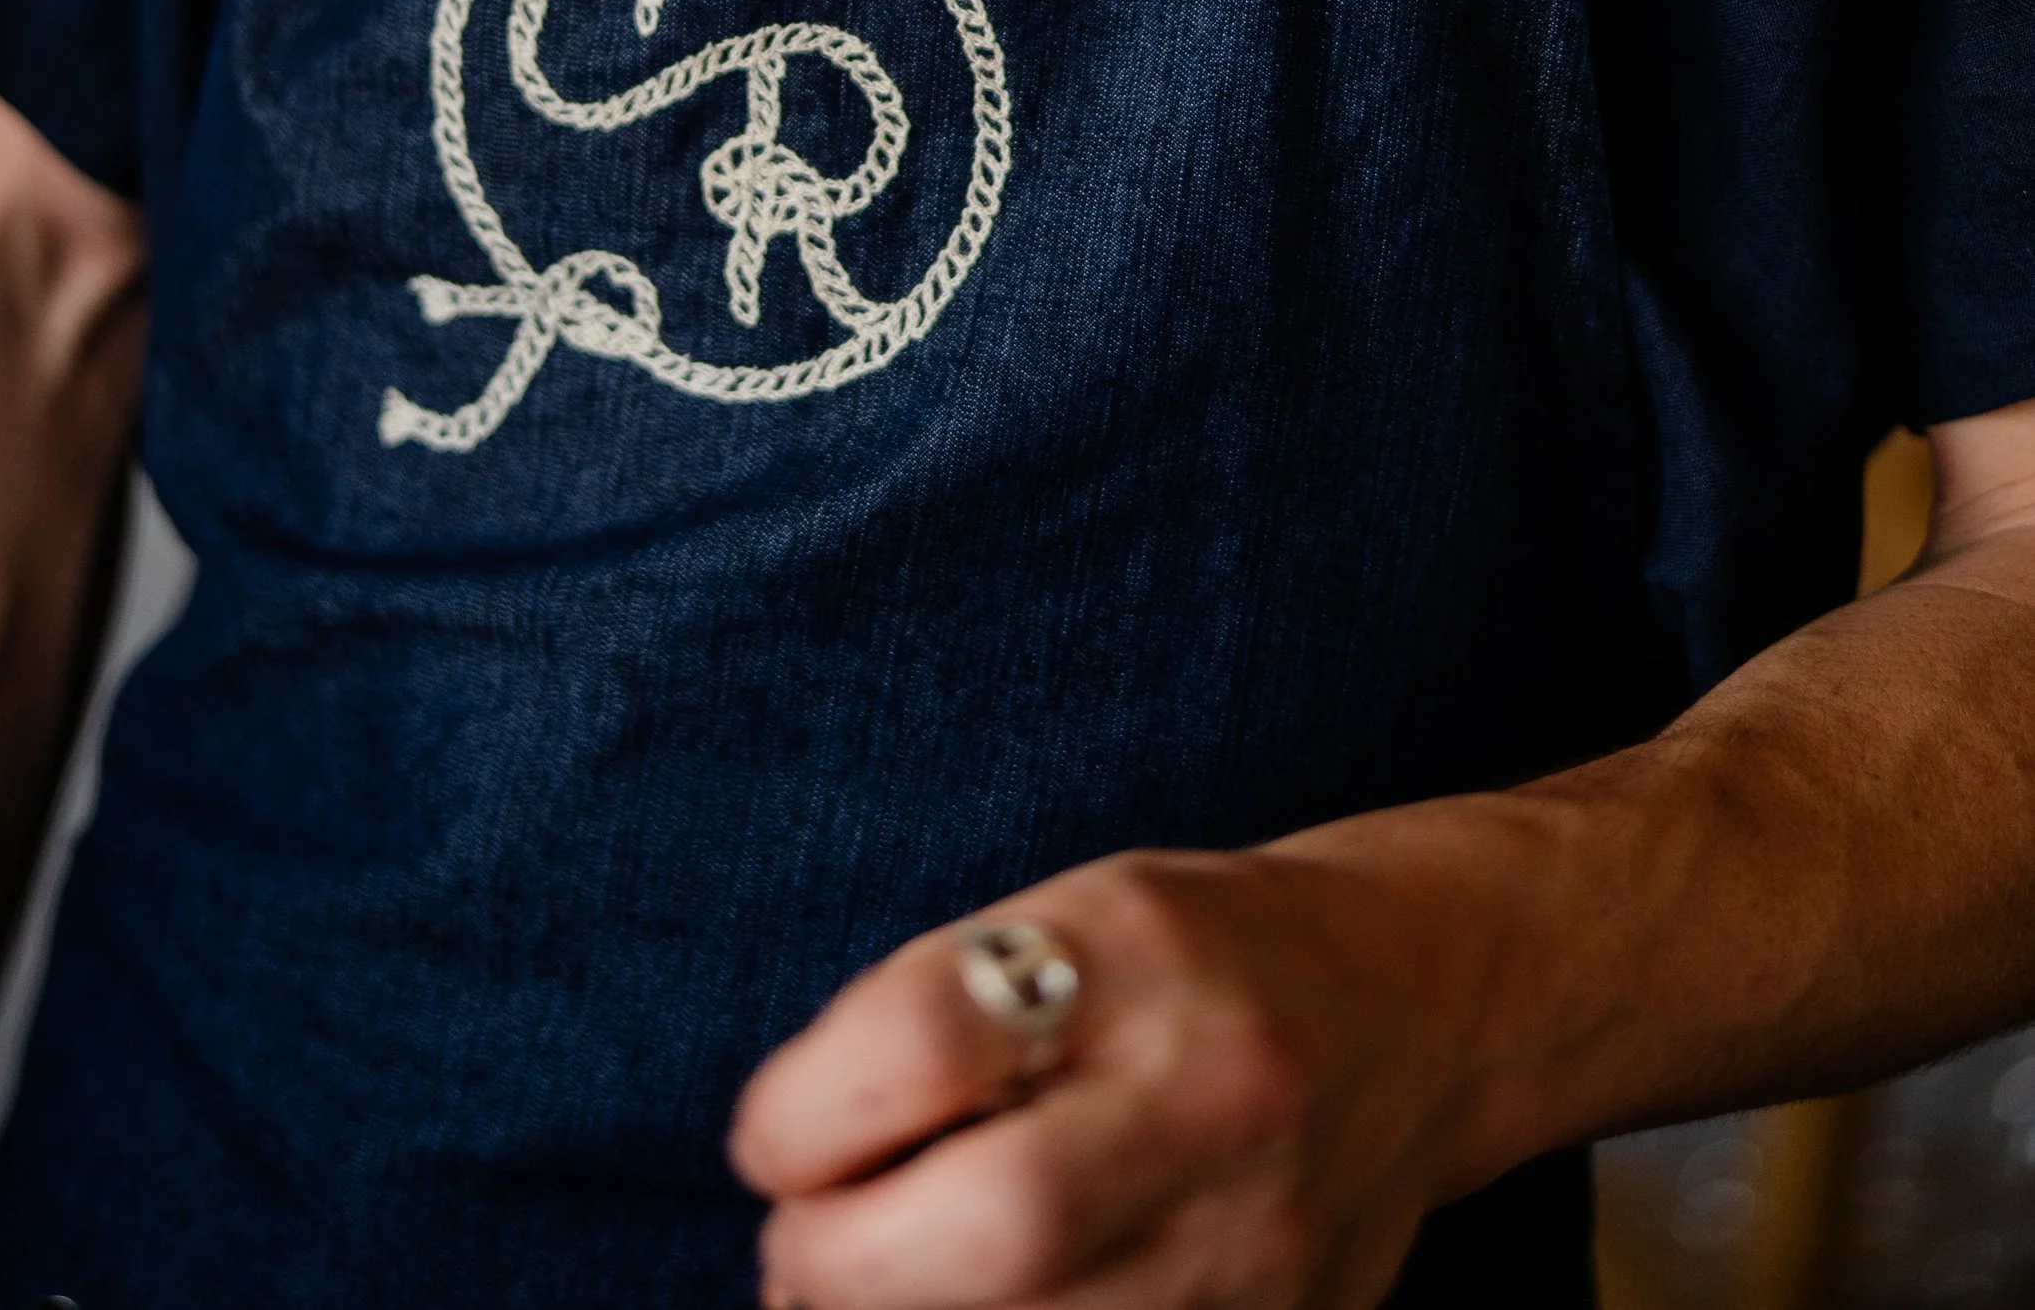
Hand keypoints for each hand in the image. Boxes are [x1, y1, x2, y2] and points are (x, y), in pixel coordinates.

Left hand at [730, 847, 1481, 1309]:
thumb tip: (787, 1176)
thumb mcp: (1066, 918)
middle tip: (800, 1245)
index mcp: (1138, 951)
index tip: (772, 1138)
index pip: (924, 1042)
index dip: (802, 1111)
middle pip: (988, 1230)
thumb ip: (933, 1022)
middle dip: (841, 1261)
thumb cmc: (1195, 954)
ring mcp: (1261, 1242)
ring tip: (877, 1284)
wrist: (1420, 1008)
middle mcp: (1211, 1096)